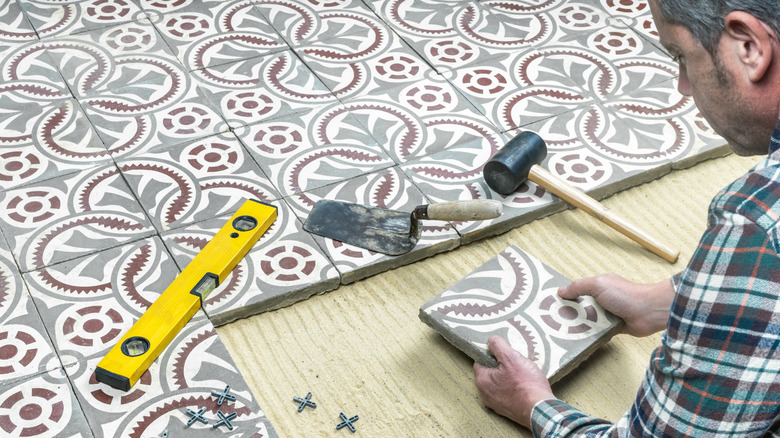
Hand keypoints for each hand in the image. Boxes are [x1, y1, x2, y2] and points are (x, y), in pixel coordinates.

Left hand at [473, 335, 553, 427]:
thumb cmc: (526, 384)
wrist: (540, 409)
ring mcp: (495, 404)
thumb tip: (491, 341)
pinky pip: (507, 395)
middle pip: (490, 373)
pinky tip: (523, 387)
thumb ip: (498, 346)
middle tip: (515, 365)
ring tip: (521, 376)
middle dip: (501, 367)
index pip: (480, 361)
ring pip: (499, 384)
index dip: (492, 355)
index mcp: (482, 380)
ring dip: (508, 379)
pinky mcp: (506, 411)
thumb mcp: (511, 357)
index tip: (504, 354)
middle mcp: (485, 394)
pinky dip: (513, 390)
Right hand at [558, 273, 673, 337]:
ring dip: (579, 324)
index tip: (551, 302)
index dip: (566, 295)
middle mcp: (602, 299)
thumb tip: (561, 291)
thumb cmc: (625, 294)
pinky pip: (597, 331)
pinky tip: (578, 338)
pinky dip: (590, 333)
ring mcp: (607, 314)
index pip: (578, 290)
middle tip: (552, 320)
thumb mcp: (598, 285)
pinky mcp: (612, 327)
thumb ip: (579, 287)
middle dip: (569, 312)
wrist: (649, 312)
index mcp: (599, 286)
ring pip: (587, 320)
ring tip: (561, 331)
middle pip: (580, 306)